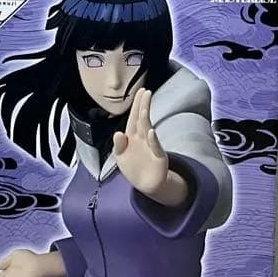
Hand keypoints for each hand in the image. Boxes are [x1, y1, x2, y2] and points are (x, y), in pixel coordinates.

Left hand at [113, 88, 187, 205]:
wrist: (146, 184)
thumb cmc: (133, 167)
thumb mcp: (121, 157)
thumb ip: (118, 145)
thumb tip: (118, 133)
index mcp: (132, 137)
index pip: (133, 118)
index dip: (136, 106)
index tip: (140, 92)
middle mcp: (143, 139)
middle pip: (142, 120)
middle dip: (142, 106)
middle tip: (145, 92)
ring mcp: (151, 146)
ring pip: (147, 130)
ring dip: (145, 120)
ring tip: (143, 108)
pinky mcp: (159, 158)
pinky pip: (156, 147)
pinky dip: (153, 140)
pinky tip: (151, 132)